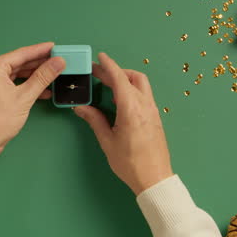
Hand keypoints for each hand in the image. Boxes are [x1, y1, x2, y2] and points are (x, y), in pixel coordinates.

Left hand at [0, 42, 65, 164]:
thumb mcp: (25, 97)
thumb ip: (42, 77)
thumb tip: (57, 63)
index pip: (21, 54)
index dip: (40, 50)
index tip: (54, 47)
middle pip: (18, 63)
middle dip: (38, 64)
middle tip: (56, 61)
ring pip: (15, 74)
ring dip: (33, 76)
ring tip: (51, 76)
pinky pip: (10, 84)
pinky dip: (24, 86)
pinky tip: (40, 92)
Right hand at [73, 53, 172, 194]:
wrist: (154, 178)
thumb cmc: (130, 163)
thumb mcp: (107, 141)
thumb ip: (95, 120)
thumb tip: (81, 107)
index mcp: (131, 109)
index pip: (119, 79)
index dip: (109, 66)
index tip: (100, 57)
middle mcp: (145, 106)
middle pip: (133, 77)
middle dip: (116, 71)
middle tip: (99, 73)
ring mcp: (153, 111)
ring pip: (142, 85)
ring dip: (126, 79)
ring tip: (109, 86)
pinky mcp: (156, 118)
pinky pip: (145, 95)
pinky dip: (132, 90)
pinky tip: (121, 101)